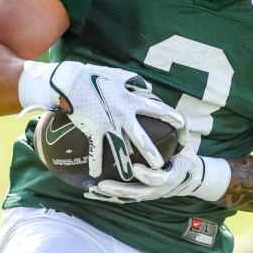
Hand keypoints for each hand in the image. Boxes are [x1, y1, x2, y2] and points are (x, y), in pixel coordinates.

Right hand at [48, 62, 183, 178]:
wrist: (71, 82)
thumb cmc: (94, 76)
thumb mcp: (117, 75)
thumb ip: (134, 82)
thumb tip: (148, 87)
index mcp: (130, 100)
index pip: (156, 109)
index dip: (170, 116)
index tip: (182, 124)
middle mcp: (122, 115)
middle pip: (140, 138)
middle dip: (150, 153)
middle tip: (160, 165)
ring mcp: (107, 124)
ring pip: (119, 149)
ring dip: (124, 165)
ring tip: (130, 177)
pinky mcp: (93, 130)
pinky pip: (95, 150)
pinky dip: (95, 162)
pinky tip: (95, 174)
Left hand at [87, 147, 230, 203]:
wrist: (187, 178)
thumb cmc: (184, 158)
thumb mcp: (187, 147)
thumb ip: (184, 134)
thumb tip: (183, 121)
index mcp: (169, 177)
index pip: (158, 179)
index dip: (147, 175)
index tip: (135, 168)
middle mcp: (156, 189)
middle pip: (135, 193)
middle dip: (118, 190)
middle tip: (103, 185)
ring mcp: (146, 193)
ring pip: (125, 197)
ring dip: (108, 194)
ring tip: (91, 189)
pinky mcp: (137, 194)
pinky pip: (120, 198)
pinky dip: (105, 197)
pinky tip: (90, 193)